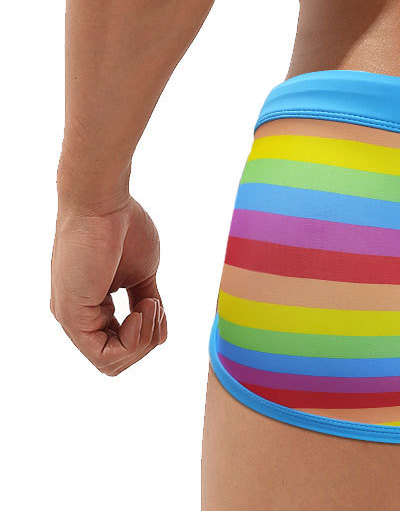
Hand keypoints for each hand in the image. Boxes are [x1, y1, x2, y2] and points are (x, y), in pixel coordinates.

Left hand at [50, 196, 166, 374]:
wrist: (104, 203)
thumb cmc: (123, 227)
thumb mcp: (143, 273)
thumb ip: (146, 301)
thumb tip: (159, 331)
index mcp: (92, 308)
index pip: (119, 346)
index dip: (147, 334)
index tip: (158, 304)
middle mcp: (78, 318)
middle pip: (116, 361)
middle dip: (147, 340)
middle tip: (156, 305)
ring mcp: (73, 319)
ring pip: (111, 363)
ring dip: (143, 339)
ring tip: (150, 304)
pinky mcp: (72, 316)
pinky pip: (103, 354)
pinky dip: (133, 340)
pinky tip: (141, 309)